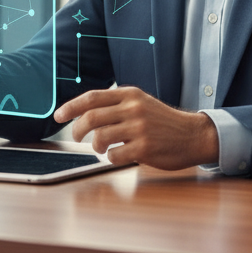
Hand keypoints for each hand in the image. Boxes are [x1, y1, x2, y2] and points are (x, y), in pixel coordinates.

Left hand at [53, 86, 218, 170]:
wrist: (192, 135)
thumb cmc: (162, 122)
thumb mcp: (140, 103)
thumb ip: (116, 105)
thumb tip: (84, 113)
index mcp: (130, 94)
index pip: (92, 97)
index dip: (71, 107)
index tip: (58, 116)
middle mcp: (133, 108)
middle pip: (91, 117)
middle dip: (77, 129)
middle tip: (77, 137)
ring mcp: (139, 129)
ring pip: (100, 138)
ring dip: (95, 146)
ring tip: (102, 148)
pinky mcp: (144, 148)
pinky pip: (114, 156)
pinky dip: (111, 158)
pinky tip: (119, 155)